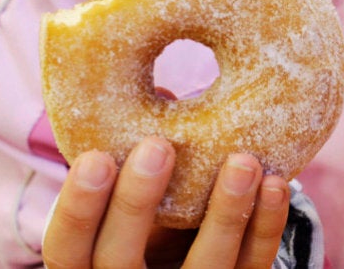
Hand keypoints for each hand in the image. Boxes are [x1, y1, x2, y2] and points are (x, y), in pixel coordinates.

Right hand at [42, 136, 289, 267]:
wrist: (188, 264)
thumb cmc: (145, 225)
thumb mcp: (126, 203)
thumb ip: (134, 161)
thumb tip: (162, 93)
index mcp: (92, 266)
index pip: (69, 250)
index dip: (79, 209)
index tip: (96, 157)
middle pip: (122, 262)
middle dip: (137, 204)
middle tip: (158, 147)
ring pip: (202, 268)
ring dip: (224, 214)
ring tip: (242, 163)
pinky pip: (252, 266)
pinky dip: (265, 226)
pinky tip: (274, 185)